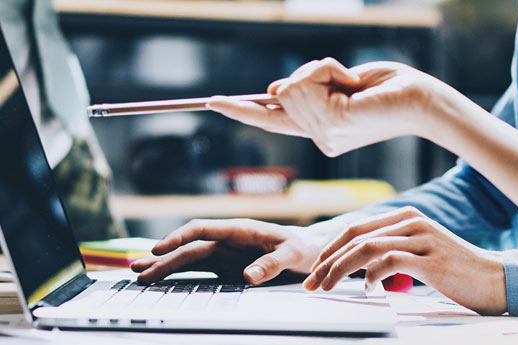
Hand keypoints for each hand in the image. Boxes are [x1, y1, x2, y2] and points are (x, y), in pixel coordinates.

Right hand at [131, 218, 346, 284]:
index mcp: (240, 229)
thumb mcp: (293, 254)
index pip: (202, 228)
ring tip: (139, 273)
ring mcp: (224, 252)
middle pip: (188, 246)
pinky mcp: (225, 266)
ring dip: (164, 265)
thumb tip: (248, 276)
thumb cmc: (302, 247)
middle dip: (163, 256)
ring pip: (188, 257)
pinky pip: (198, 269)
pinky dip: (178, 274)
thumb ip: (272, 262)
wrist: (308, 249)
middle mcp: (227, 239)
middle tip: (137, 269)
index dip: (179, 237)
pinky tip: (161, 279)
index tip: (159, 248)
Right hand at [208, 58, 445, 156]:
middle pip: (280, 92)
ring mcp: (322, 136)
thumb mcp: (340, 84)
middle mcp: (317, 138)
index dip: (241, 110)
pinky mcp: (330, 124)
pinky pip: (306, 82)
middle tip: (345, 79)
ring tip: (351, 83)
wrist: (423, 101)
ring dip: (320, 70)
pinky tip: (352, 84)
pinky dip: (327, 69)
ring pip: (289, 86)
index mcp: (320, 129)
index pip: (271, 120)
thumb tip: (273, 89)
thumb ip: (307, 89)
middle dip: (309, 73)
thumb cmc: (387, 89)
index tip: (213, 102)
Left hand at [303, 207, 506, 315]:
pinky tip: (369, 289)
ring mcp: (420, 237)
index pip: (355, 228)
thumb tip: (357, 264)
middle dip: (327, 260)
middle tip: (312, 282)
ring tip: (327, 286)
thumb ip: (388, 250)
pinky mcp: (430, 258)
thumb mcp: (416, 251)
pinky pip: (389, 262)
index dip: (331, 248)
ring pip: (366, 248)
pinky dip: (372, 276)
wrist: (492, 278)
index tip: (315, 268)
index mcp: (404, 216)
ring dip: (340, 269)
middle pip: (355, 237)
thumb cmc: (450, 268)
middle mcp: (410, 221)